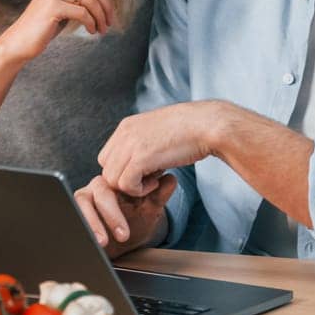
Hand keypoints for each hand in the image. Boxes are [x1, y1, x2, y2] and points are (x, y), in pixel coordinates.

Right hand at [0, 0, 115, 65]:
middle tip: (110, 20)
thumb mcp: (62, 2)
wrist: (21, 39)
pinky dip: (92, 23)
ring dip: (101, 17)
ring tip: (102, 29)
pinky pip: (83, 13)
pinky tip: (91, 31)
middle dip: (107, 5)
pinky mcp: (53, 7)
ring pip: (91, 0)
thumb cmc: (45, 22)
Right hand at [74, 173, 177, 256]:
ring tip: (102, 242)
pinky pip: (70, 216)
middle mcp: (98, 187)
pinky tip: (87, 241)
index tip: (138, 213)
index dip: (128, 194)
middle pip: (99, 192)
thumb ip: (160, 195)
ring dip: (91, 222)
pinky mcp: (73, 213)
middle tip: (123, 235)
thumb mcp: (149, 210)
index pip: (118, 179)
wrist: (122, 242)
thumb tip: (171, 179)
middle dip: (111, 215)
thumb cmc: (135, 221)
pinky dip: (78, 227)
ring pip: (80, 201)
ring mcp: (84, 199)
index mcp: (117, 182)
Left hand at [98, 102, 225, 195]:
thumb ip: (143, 146)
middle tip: (149, 178)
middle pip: (106, 168)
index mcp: (127, 126)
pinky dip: (139, 190)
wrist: (209, 125)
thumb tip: (138, 166)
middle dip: (124, 180)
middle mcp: (124, 133)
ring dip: (132, 187)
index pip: (107, 156)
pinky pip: (125, 185)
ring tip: (155, 179)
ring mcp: (131, 144)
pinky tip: (157, 181)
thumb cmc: (192, 130)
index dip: (123, 169)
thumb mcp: (159, 133)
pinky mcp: (141, 157)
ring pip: (112, 179)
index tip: (145, 172)